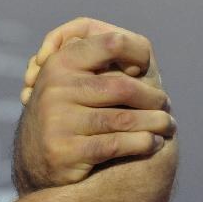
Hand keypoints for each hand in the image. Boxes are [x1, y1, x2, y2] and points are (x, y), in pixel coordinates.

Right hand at [13, 27, 175, 191]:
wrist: (35, 159)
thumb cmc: (68, 111)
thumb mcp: (72, 79)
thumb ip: (98, 60)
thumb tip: (143, 52)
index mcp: (61, 62)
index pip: (112, 42)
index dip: (136, 53)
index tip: (143, 68)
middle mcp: (56, 87)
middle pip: (124, 86)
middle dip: (153, 97)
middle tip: (166, 105)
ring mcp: (58, 119)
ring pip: (124, 118)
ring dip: (155, 122)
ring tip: (167, 125)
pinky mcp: (66, 150)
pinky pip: (117, 144)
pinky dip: (143, 143)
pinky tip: (153, 142)